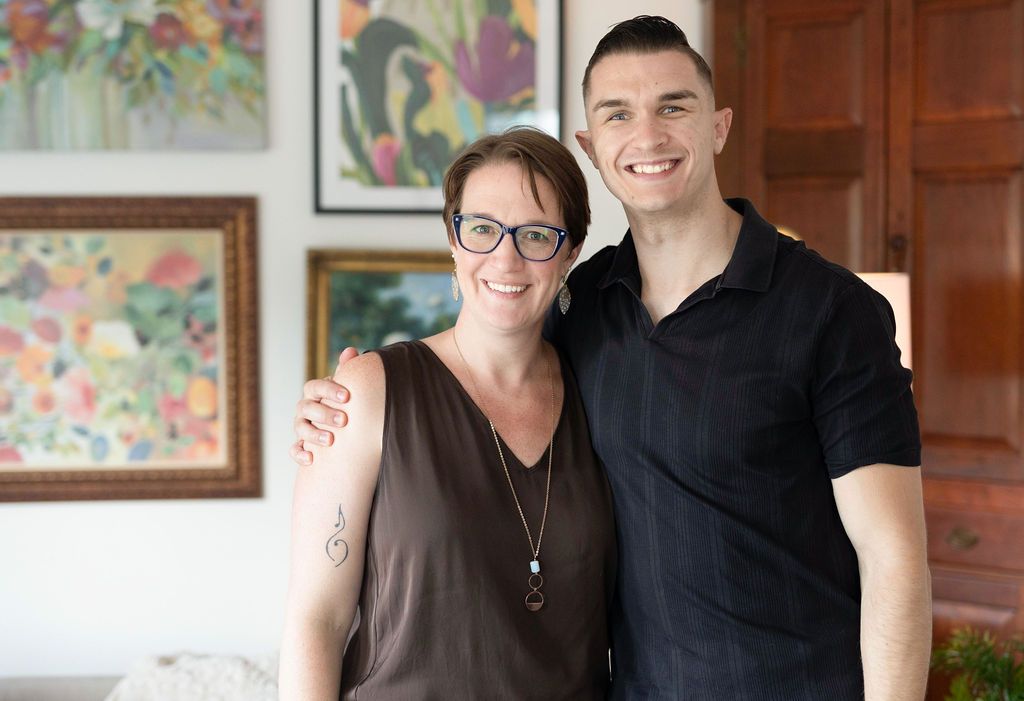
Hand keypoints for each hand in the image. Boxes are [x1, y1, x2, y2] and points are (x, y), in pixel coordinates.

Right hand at [289, 347, 358, 465]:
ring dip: (313, 434)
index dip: (329, 390)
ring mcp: (301, 426)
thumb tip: (351, 350)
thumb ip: (347, 371)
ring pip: (300, 428)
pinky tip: (311, 459)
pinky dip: (300, 454)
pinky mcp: (301, 445)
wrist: (344, 429)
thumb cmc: (345, 403)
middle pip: (307, 407)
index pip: (316, 387)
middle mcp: (305, 408)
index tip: (347, 397)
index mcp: (315, 392)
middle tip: (344, 421)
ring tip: (330, 441)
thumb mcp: (346, 388)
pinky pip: (294, 449)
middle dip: (324, 414)